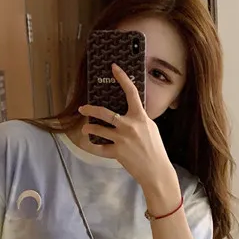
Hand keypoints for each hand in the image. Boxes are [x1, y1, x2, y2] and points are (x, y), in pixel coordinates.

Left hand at [79, 64, 179, 204]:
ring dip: (89, 128)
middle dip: (90, 109)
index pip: (131, 92)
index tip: (114, 68)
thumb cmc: (155, 149)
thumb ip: (139, 119)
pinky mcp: (117, 152)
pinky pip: (100, 148)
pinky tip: (91, 144)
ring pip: (98, 129)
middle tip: (82, 108)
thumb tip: (129, 112)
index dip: (122, 78)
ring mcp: (122, 139)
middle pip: (104, 112)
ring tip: (86, 128)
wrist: (156, 170)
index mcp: (140, 117)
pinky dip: (95, 146)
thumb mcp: (150, 128)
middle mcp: (129, 125)